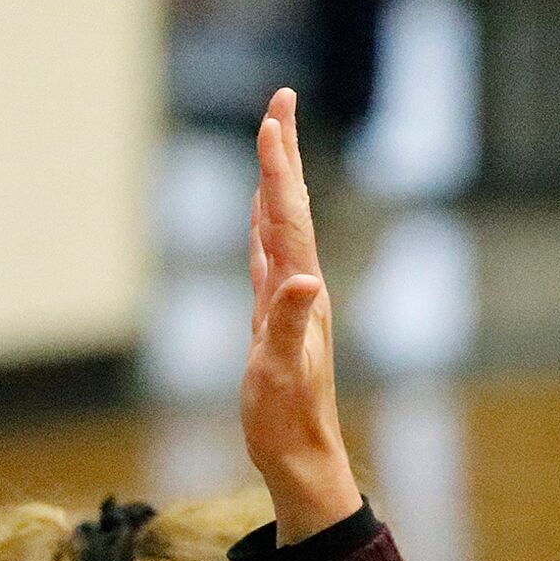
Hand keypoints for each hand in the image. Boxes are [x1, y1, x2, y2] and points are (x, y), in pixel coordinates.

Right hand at [243, 89, 364, 542]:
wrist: (301, 458)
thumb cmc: (287, 421)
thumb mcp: (279, 372)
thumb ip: (287, 323)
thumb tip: (301, 279)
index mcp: (299, 293)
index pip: (286, 216)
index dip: (277, 168)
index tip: (272, 119)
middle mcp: (299, 288)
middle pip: (288, 207)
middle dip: (283, 154)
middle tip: (280, 101)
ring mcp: (288, 303)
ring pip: (279, 227)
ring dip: (274, 183)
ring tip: (272, 144)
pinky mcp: (276, 321)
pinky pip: (268, 259)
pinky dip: (262, 230)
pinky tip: (258, 224)